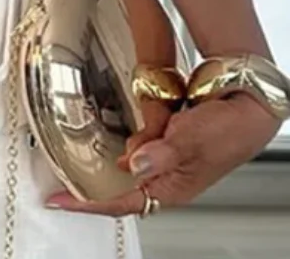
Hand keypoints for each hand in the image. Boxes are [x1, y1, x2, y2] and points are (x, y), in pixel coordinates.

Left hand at [46, 94, 280, 215]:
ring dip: (103, 164)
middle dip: (90, 187)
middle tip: (59, 181)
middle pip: (119, 189)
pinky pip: (136, 147)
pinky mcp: (166, 142)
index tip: (60, 200)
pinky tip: (109, 135)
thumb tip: (132, 165)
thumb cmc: (228, 128)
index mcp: (171, 187)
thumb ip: (160, 153)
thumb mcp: (191, 141)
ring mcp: (166, 160)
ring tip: (75, 159)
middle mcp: (166, 177)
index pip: (122, 202)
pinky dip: (121, 144)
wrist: (248, 105)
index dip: (89, 202)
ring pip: (126, 168)